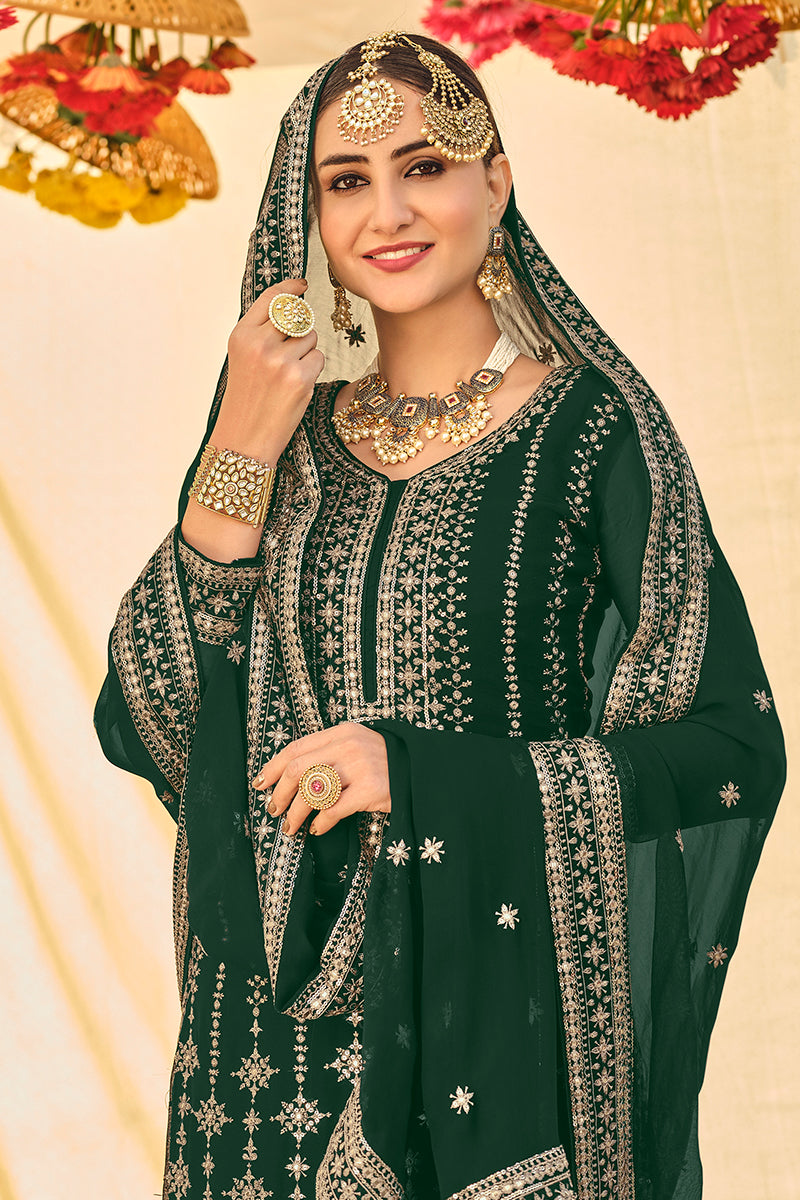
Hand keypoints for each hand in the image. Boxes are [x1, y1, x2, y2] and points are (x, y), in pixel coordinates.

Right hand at [211, 278, 324, 464]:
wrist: (244, 439)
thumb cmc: (246, 400)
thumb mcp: (243, 359)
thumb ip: (261, 332)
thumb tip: (294, 308)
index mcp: (241, 335)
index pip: (272, 298)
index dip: (290, 288)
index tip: (301, 285)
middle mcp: (259, 343)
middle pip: (296, 315)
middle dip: (300, 328)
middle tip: (290, 350)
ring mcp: (281, 360)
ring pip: (311, 337)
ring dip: (307, 352)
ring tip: (287, 375)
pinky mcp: (300, 377)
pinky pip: (319, 358)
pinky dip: (313, 370)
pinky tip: (296, 386)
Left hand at [252, 723, 390, 836]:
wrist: (423, 771)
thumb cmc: (385, 762)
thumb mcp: (358, 746)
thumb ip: (329, 753)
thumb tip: (292, 775)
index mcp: (342, 732)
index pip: (296, 748)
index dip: (273, 767)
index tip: (261, 784)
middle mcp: (348, 746)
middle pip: (297, 769)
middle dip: (280, 793)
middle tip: (275, 810)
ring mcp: (360, 767)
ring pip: (312, 792)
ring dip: (295, 814)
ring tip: (291, 827)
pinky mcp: (371, 790)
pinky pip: (333, 810)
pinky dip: (320, 823)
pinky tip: (317, 829)